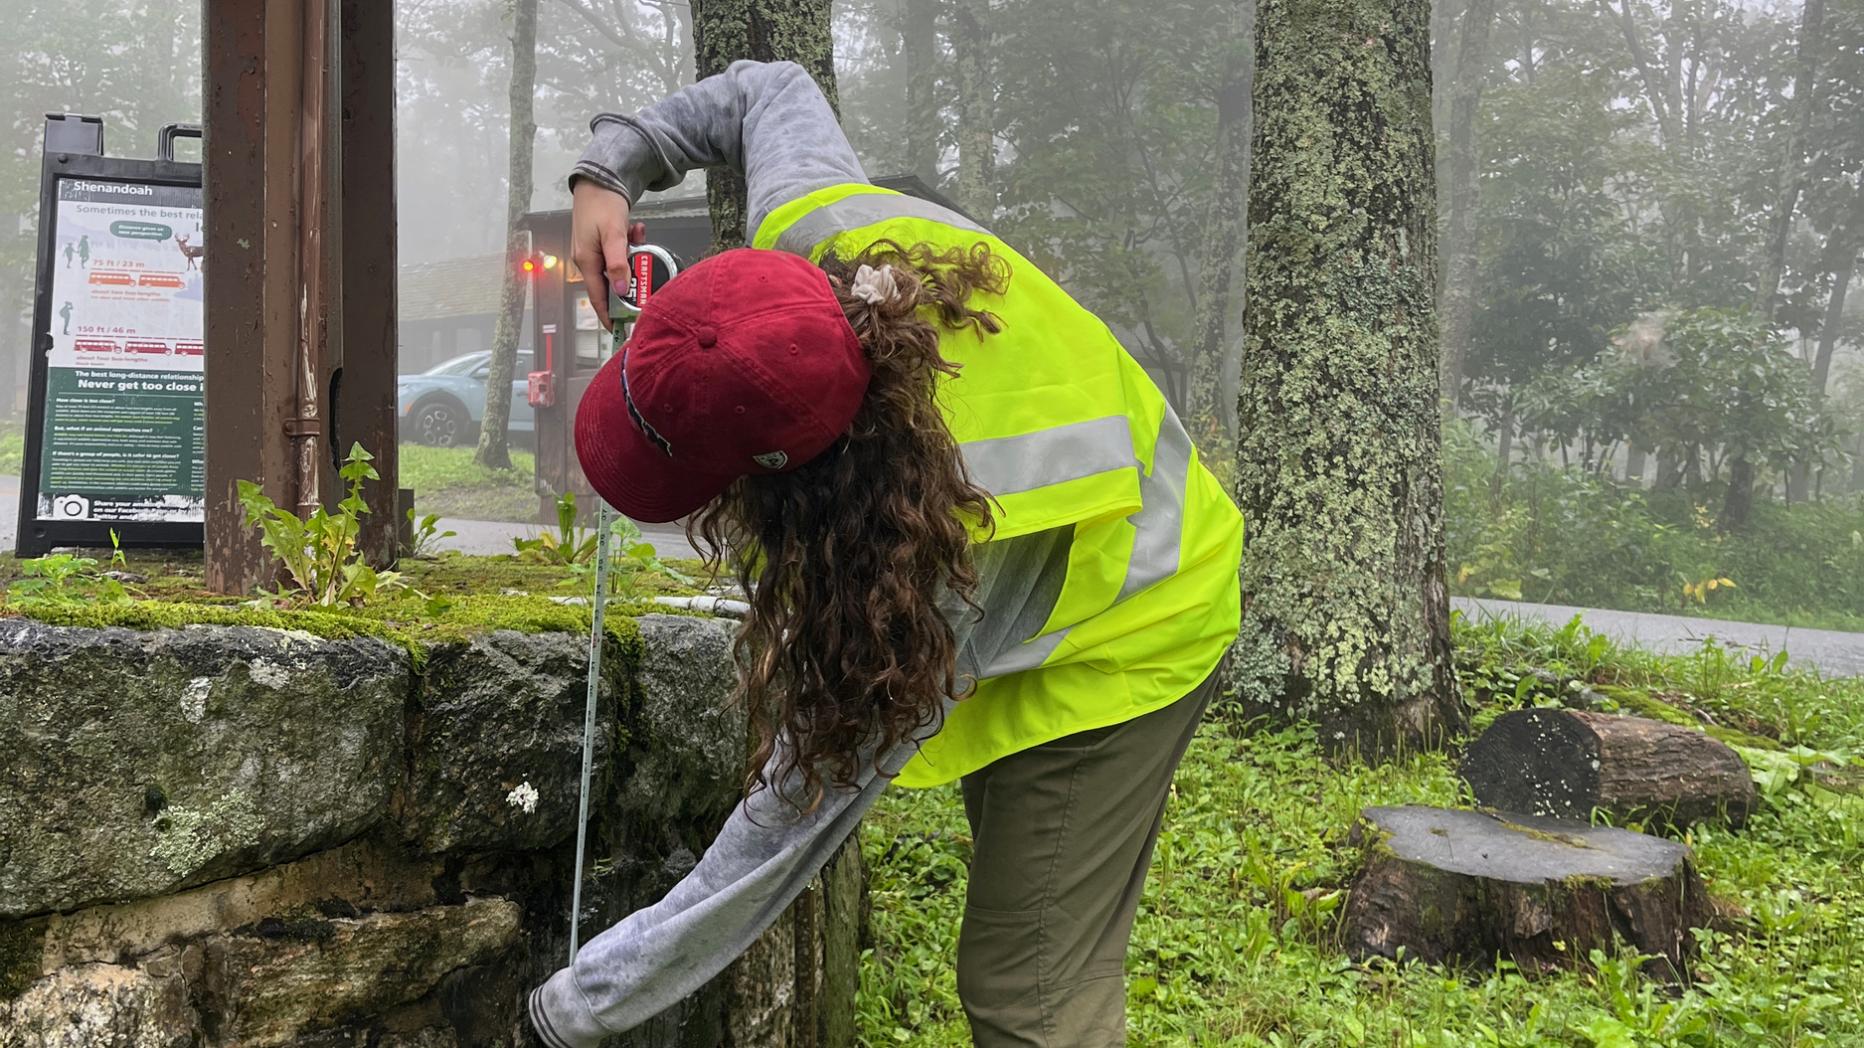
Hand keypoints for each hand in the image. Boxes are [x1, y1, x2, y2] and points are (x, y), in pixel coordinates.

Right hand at [571, 180, 646, 331]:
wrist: (599, 178)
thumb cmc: (602, 204)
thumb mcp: (613, 235)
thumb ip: (618, 263)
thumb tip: (621, 290)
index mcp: (586, 261)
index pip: (598, 298)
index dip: (609, 315)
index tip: (621, 330)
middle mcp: (589, 259)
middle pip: (613, 283)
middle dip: (632, 278)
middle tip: (648, 273)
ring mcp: (596, 250)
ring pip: (621, 265)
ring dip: (634, 256)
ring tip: (638, 236)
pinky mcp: (605, 242)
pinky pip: (622, 252)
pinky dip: (632, 244)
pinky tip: (636, 229)